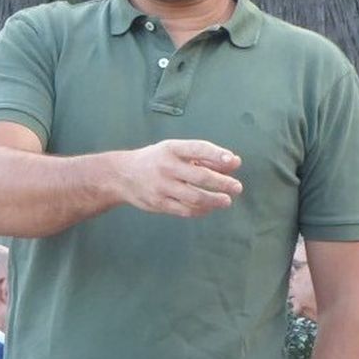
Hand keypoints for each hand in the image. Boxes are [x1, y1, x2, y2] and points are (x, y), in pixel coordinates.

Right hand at [112, 139, 241, 216]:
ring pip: (194, 197)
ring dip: (214, 200)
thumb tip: (235, 163)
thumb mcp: (175, 151)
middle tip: (237, 188)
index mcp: (171, 149)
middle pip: (200, 177)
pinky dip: (201, 210)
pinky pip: (185, 210)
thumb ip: (205, 156)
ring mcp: (161, 187)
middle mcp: (165, 167)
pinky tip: (209, 207)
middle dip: (222, 183)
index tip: (234, 161)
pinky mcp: (158, 203)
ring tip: (226, 201)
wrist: (122, 175)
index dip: (217, 154)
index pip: (198, 149)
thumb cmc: (157, 160)